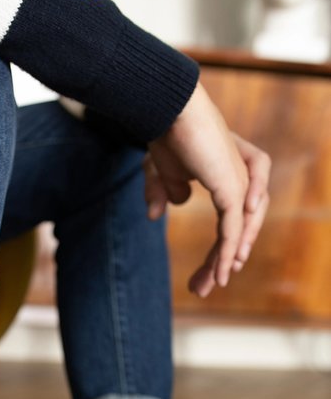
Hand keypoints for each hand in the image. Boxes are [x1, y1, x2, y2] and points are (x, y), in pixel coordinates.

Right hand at [145, 83, 271, 297]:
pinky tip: (223, 272)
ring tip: (212, 285)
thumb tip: (158, 214)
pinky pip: (233, 229)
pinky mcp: (232, 189)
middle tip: (205, 288)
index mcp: (226, 175)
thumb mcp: (161, 172)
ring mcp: (239, 184)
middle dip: (221, 262)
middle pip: (239, 230)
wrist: (169, 110)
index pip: (229, 221)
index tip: (203, 276)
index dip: (218, 251)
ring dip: (224, 262)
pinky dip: (228, 252)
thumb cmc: (165, 132)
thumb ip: (162, 192)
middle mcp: (240, 179)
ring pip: (238, 234)